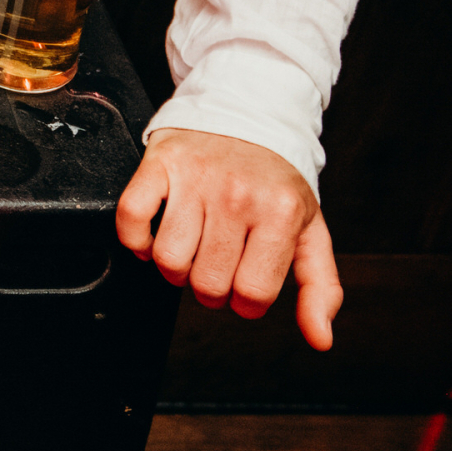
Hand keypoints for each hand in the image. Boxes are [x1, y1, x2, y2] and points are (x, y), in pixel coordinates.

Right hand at [116, 128, 342, 349]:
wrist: (247, 112)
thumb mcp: (309, 228)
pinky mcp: (160, 163)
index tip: (244, 285)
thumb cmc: (275, 179)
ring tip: (188, 252)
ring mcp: (196, 178)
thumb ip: (320, 286)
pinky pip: (132, 217)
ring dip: (173, 269)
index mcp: (280, 213)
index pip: (252, 293)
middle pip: (207, 282)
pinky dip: (136, 239)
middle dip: (209, 289)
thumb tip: (319, 339)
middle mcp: (238, 195)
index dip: (245, 302)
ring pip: (168, 258)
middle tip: (215, 268)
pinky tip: (153, 238)